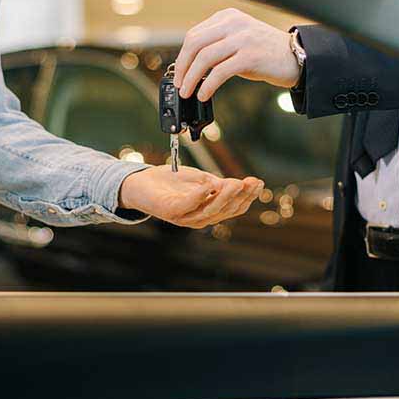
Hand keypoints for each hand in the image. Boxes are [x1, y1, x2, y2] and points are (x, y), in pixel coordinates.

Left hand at [119, 165, 263, 228]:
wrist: (140, 183)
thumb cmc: (170, 182)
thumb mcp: (200, 179)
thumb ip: (217, 184)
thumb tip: (238, 184)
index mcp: (209, 211)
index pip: (234, 207)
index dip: (248, 196)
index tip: (258, 182)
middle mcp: (199, 218)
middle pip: (226, 210)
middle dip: (240, 196)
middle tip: (249, 182)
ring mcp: (185, 217)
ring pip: (212, 210)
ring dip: (225, 196)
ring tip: (235, 183)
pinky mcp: (171, 212)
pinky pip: (190, 205)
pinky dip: (201, 195)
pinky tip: (210, 185)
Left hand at [173, 8, 299, 100]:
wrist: (296, 57)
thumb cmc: (266, 52)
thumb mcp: (238, 41)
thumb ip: (217, 46)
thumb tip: (190, 67)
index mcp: (228, 17)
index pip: (194, 34)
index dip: (182, 56)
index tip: (179, 73)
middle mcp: (234, 24)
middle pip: (195, 43)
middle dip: (182, 67)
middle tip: (180, 84)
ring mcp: (243, 39)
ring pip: (205, 58)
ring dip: (192, 78)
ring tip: (188, 92)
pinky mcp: (250, 56)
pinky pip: (220, 72)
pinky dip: (208, 85)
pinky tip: (204, 94)